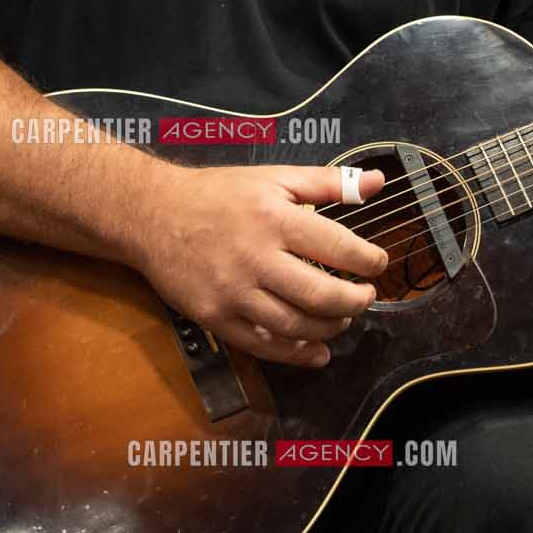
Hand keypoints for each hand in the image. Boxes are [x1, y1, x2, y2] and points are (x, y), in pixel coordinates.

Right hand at [132, 164, 388, 368]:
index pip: (338, 247)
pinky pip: (262, 345)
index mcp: (274, 218)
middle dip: (355, 302)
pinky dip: (296, 354)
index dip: (369, 262)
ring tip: (342, 319)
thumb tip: (379, 182)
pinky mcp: (215, 317)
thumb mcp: (274, 178)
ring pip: (296, 326)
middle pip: (322, 296)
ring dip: (331, 330)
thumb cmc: (218, 194)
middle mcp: (255, 258)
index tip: (378, 264)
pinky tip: (316, 352)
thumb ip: (330, 182)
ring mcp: (233, 292)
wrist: (153, 215)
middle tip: (365, 296)